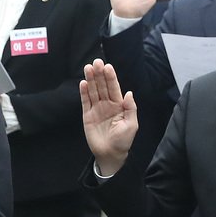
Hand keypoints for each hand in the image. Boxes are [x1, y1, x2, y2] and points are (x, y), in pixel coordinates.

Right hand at [81, 60, 137, 175]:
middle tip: (96, 62)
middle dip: (99, 74)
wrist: (110, 154)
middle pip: (102, 86)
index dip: (111, 77)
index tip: (107, 66)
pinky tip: (83, 83)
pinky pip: (85, 102)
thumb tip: (128, 93)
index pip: (114, 88)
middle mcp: (107, 104)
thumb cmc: (123, 140)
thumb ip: (130, 108)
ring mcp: (96, 109)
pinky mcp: (87, 115)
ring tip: (88, 68)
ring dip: (91, 79)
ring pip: (93, 91)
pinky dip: (84, 92)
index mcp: (119, 105)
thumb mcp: (132, 124)